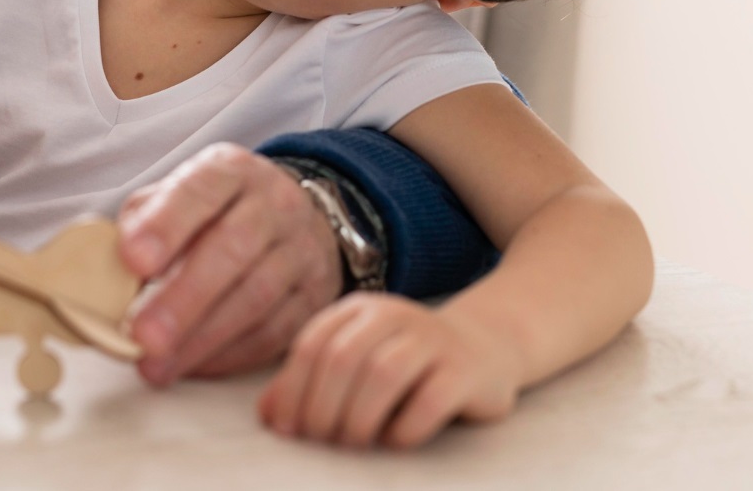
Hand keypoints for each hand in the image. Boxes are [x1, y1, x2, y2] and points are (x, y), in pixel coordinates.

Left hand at [116, 143, 342, 383]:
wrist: (300, 217)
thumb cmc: (218, 211)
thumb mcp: (180, 195)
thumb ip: (144, 220)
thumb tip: (109, 266)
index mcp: (230, 171)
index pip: (200, 190)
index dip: (166, 225)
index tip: (134, 260)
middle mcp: (274, 205)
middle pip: (233, 249)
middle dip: (184, 297)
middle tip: (143, 335)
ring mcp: (301, 251)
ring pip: (256, 297)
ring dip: (201, 338)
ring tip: (156, 365)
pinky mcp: (313, 297)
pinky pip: (274, 332)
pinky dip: (228, 355)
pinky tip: (192, 366)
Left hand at [258, 293, 519, 447]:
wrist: (484, 348)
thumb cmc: (405, 364)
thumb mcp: (355, 363)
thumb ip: (311, 383)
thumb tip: (268, 417)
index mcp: (359, 309)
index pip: (312, 343)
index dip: (293, 389)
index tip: (287, 430)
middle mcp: (394, 314)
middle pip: (343, 358)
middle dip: (323, 406)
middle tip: (321, 441)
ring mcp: (433, 339)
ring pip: (384, 373)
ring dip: (359, 417)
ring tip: (354, 443)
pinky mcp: (466, 370)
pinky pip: (430, 399)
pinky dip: (405, 427)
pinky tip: (394, 441)